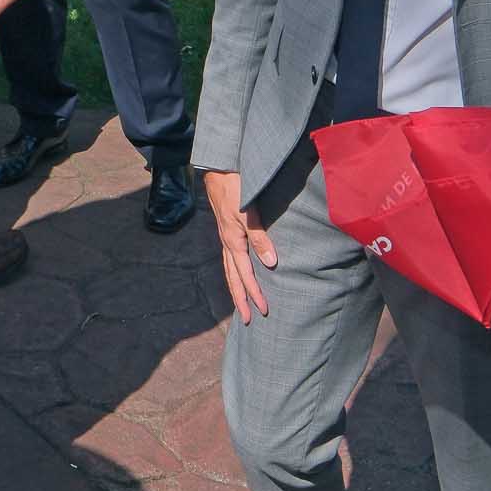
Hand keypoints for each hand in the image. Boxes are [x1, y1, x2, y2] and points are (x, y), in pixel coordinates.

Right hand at [203, 169, 275, 323]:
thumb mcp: (248, 213)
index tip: (263, 310)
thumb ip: (260, 237)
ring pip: (229, 270)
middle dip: (241, 299)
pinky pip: (229, 259)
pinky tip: (239, 273)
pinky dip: (234, 272)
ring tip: (242, 304)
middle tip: (248, 319)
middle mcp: (227, 243)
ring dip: (236, 288)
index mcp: (233, 242)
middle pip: (233, 278)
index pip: (245, 275)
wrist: (219, 170)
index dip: (254, 293)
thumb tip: (271, 263)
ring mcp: (225, 237)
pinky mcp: (227, 230)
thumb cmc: (235, 190)